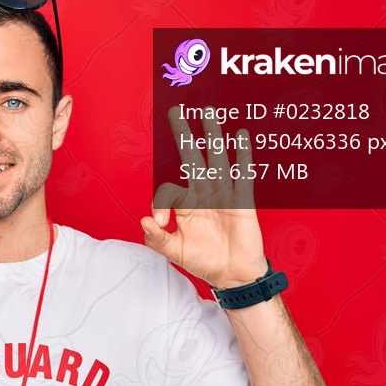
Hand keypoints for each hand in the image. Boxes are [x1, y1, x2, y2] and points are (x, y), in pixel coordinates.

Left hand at [140, 106, 266, 288]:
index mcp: (185, 205)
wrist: (232, 274)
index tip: (158, 221)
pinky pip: (242, 173)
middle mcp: (203, 194)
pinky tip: (240, 136)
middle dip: (184, 134)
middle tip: (177, 110)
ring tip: (208, 112)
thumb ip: (157, 238)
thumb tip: (143, 221)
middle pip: (192, 157)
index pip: (169, 188)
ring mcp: (223, 194)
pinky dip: (242, 155)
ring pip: (216, 158)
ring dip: (212, 135)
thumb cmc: (203, 261)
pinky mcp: (242, 200)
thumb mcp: (174, 251)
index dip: (160, 202)